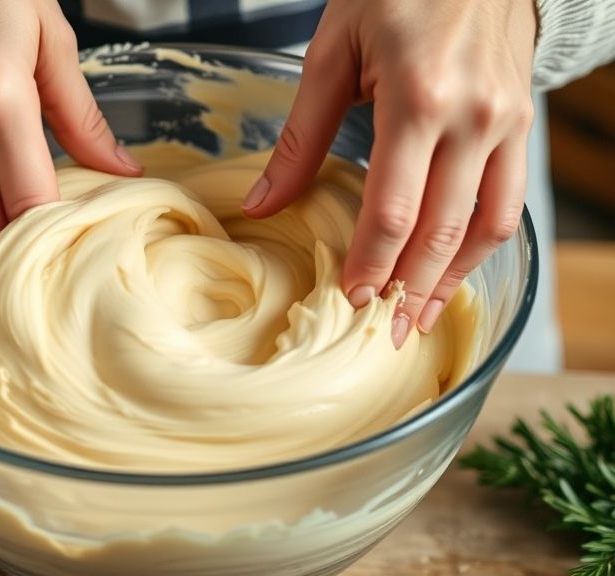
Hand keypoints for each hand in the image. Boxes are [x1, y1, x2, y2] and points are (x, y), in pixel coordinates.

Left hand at [242, 0, 536, 347]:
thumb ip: (300, 136)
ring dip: (450, 282)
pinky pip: (507, 204)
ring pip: (485, 228)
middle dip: (409, 290)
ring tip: (416, 319)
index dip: (372, 263)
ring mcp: (506, 124)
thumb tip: (265, 204)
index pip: (394, 208)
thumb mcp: (332, 53)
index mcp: (419, 98)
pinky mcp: (522, 126)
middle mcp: (473, 118)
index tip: (350, 300)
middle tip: (382, 334)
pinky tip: (450, 273)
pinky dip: (479, 248)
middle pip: (442, 231)